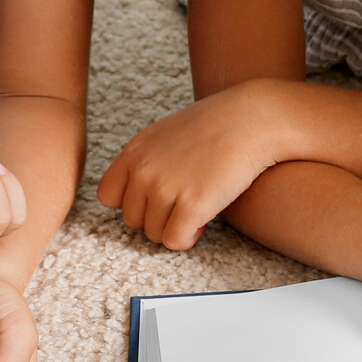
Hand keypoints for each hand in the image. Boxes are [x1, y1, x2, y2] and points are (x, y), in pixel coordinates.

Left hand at [99, 84, 292, 250]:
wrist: (252, 120)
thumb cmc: (216, 126)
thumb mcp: (165, 134)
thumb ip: (146, 161)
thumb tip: (143, 194)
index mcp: (134, 152)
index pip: (108, 195)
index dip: (133, 202)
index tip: (156, 198)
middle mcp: (144, 171)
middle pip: (132, 220)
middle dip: (158, 218)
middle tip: (183, 205)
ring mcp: (166, 189)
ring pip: (154, 234)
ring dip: (175, 228)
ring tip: (197, 209)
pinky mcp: (192, 206)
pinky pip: (175, 241)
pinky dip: (188, 237)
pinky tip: (204, 220)